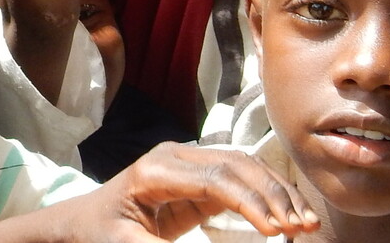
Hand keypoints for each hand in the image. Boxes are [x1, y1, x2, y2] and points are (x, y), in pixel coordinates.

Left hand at [76, 142, 316, 239]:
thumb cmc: (101, 232)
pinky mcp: (200, 176)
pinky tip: (289, 215)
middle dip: (274, 196)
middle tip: (302, 227)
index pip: (215, 178)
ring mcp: (189, 162)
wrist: (84, 221)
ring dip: (278, 192)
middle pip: (237, 166)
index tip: (276, 231)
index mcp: (155, 170)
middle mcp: (175, 156)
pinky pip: (242, 179)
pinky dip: (268, 195)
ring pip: (246, 167)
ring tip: (305, 222)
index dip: (250, 202)